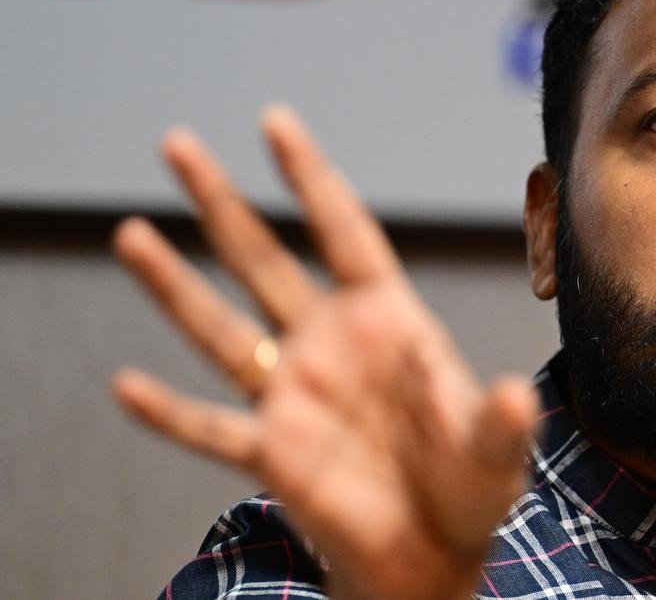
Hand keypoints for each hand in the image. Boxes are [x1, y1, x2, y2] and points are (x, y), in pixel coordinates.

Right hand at [111, 105, 539, 599]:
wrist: (435, 550)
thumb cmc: (472, 487)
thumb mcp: (496, 453)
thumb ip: (498, 424)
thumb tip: (514, 399)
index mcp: (389, 321)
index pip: (345, 234)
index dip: (311, 179)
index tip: (274, 121)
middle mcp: (332, 344)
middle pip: (266, 261)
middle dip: (223, 203)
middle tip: (177, 144)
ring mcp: (296, 395)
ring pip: (223, 331)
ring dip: (176, 286)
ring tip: (131, 233)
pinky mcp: (274, 453)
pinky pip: (211, 429)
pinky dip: (171, 414)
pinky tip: (125, 386)